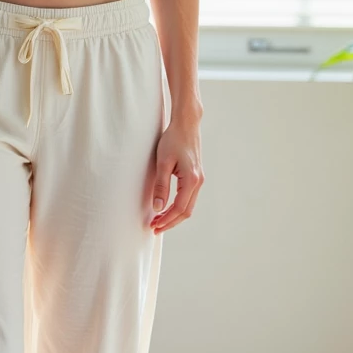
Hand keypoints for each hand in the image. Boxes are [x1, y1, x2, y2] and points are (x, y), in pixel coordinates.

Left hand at [149, 116, 202, 232]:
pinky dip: (178, 206)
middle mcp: (198, 182)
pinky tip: (167, 207)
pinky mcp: (195, 176)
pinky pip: (188, 198)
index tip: (154, 226)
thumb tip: (158, 207)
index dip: (167, 220)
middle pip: (186, 211)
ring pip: (188, 206)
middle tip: (155, 228)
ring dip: (174, 215)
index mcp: (191, 180)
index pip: (179, 208)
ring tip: (158, 220)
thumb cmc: (173, 139)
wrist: (186, 124)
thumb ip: (161, 186)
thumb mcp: (163, 162)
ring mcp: (199, 179)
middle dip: (170, 222)